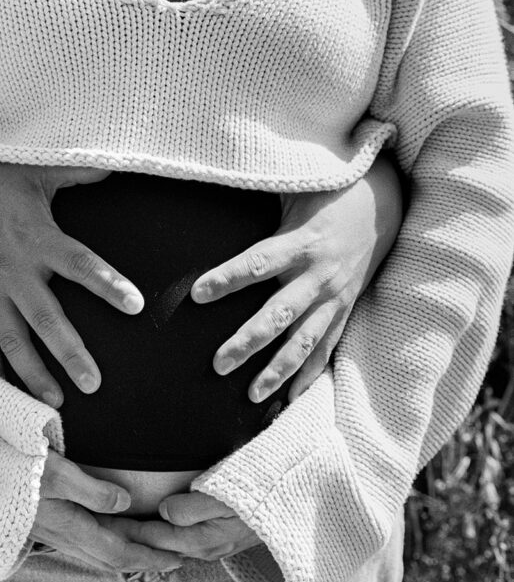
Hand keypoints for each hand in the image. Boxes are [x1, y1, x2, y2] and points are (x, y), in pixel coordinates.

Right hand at [0, 159, 143, 406]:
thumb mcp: (33, 171)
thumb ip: (79, 171)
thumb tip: (118, 162)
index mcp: (38, 239)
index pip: (81, 265)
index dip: (108, 285)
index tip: (136, 306)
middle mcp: (14, 271)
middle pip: (47, 319)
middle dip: (70, 355)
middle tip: (94, 384)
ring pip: (13, 342)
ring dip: (34, 374)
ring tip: (58, 404)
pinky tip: (12, 394)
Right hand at [30, 451, 182, 571]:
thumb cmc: (12, 467)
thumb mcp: (54, 471)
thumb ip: (91, 489)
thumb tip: (126, 504)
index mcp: (70, 526)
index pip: (120, 551)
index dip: (151, 556)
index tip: (179, 558)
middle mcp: (64, 534)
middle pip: (114, 555)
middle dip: (147, 557)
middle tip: (178, 556)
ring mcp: (55, 530)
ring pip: (101, 549)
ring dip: (130, 550)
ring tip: (153, 548)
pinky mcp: (48, 522)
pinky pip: (88, 540)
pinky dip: (111, 541)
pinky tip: (114, 532)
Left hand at [97, 492, 259, 560]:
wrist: (293, 502)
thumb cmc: (261, 493)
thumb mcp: (229, 496)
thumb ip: (196, 507)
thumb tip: (165, 512)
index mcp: (201, 539)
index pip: (150, 536)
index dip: (120, 528)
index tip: (94, 518)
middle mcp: (201, 548)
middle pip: (151, 545)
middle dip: (120, 537)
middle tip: (89, 526)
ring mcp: (208, 545)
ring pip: (161, 546)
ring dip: (135, 538)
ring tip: (107, 529)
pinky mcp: (214, 537)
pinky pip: (175, 541)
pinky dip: (153, 536)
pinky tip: (143, 528)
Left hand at [191, 153, 403, 403]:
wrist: (385, 203)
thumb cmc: (330, 190)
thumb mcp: (298, 185)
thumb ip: (263, 192)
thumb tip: (220, 180)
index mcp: (303, 241)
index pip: (259, 262)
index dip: (229, 277)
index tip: (197, 293)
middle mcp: (319, 275)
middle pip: (279, 315)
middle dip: (248, 341)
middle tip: (218, 364)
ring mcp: (334, 297)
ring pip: (304, 342)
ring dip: (277, 370)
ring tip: (251, 395)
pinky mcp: (344, 310)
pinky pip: (326, 348)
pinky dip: (309, 376)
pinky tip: (290, 401)